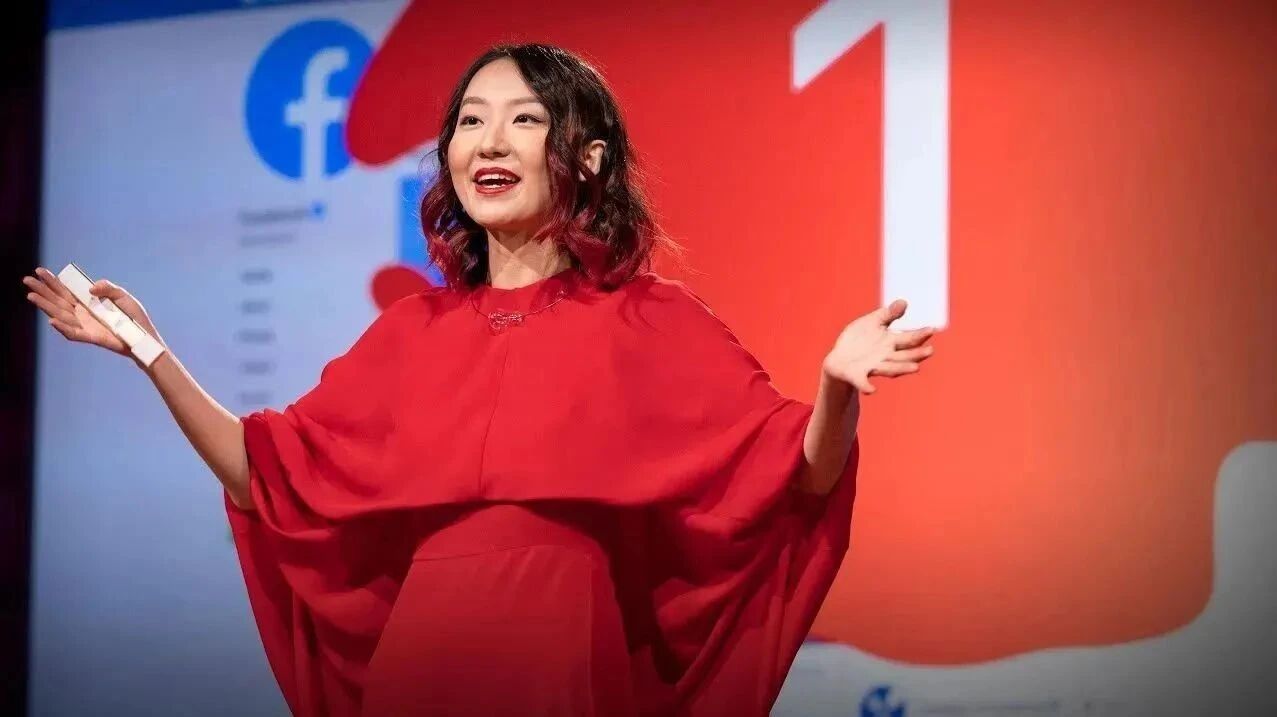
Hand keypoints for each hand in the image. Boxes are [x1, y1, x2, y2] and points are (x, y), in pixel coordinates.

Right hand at [22, 267, 161, 361]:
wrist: (144, 337)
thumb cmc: (134, 317)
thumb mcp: (123, 296)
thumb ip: (108, 288)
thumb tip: (90, 288)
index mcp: (87, 302)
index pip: (66, 290)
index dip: (52, 281)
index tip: (39, 271)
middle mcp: (82, 313)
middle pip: (57, 300)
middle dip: (42, 290)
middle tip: (26, 280)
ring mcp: (84, 325)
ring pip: (60, 315)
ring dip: (45, 306)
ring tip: (31, 296)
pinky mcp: (91, 337)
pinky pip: (73, 333)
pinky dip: (63, 327)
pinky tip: (52, 320)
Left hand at [822, 299, 936, 394]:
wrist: (838, 358)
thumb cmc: (858, 339)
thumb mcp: (872, 322)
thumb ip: (888, 314)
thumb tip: (904, 302)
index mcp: (890, 342)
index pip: (908, 339)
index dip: (920, 335)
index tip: (932, 329)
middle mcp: (885, 357)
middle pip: (903, 356)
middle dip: (917, 354)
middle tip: (930, 351)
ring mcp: (872, 366)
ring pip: (890, 369)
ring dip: (902, 369)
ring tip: (916, 368)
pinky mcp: (857, 375)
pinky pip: (862, 382)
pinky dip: (866, 386)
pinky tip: (871, 390)